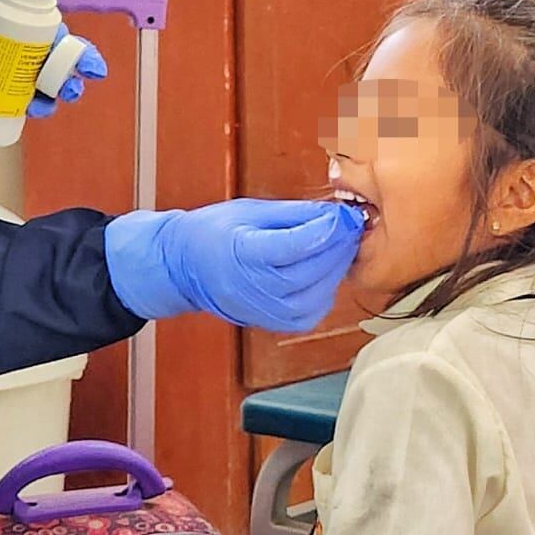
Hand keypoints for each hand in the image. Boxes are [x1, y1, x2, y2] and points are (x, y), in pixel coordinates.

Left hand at [0, 10, 106, 117]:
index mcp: (26, 30)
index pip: (60, 38)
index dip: (80, 52)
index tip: (88, 64)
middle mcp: (30, 53)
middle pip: (62, 68)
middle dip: (73, 81)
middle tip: (70, 89)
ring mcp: (21, 76)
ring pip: (49, 89)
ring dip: (54, 99)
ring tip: (43, 105)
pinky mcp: (8, 94)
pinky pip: (28, 105)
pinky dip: (34, 110)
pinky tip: (31, 113)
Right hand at [104, 199, 364, 331]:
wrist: (184, 266)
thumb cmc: (212, 232)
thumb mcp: (249, 211)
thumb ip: (293, 214)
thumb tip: (331, 212)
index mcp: (242, 252)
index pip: (294, 246)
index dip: (325, 230)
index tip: (342, 216)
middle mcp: (252, 287)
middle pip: (309, 271)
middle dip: (336, 248)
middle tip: (350, 228)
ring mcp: (261, 310)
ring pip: (315, 295)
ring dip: (335, 271)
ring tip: (340, 248)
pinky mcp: (271, 323)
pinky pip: (310, 314)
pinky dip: (324, 294)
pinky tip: (325, 274)